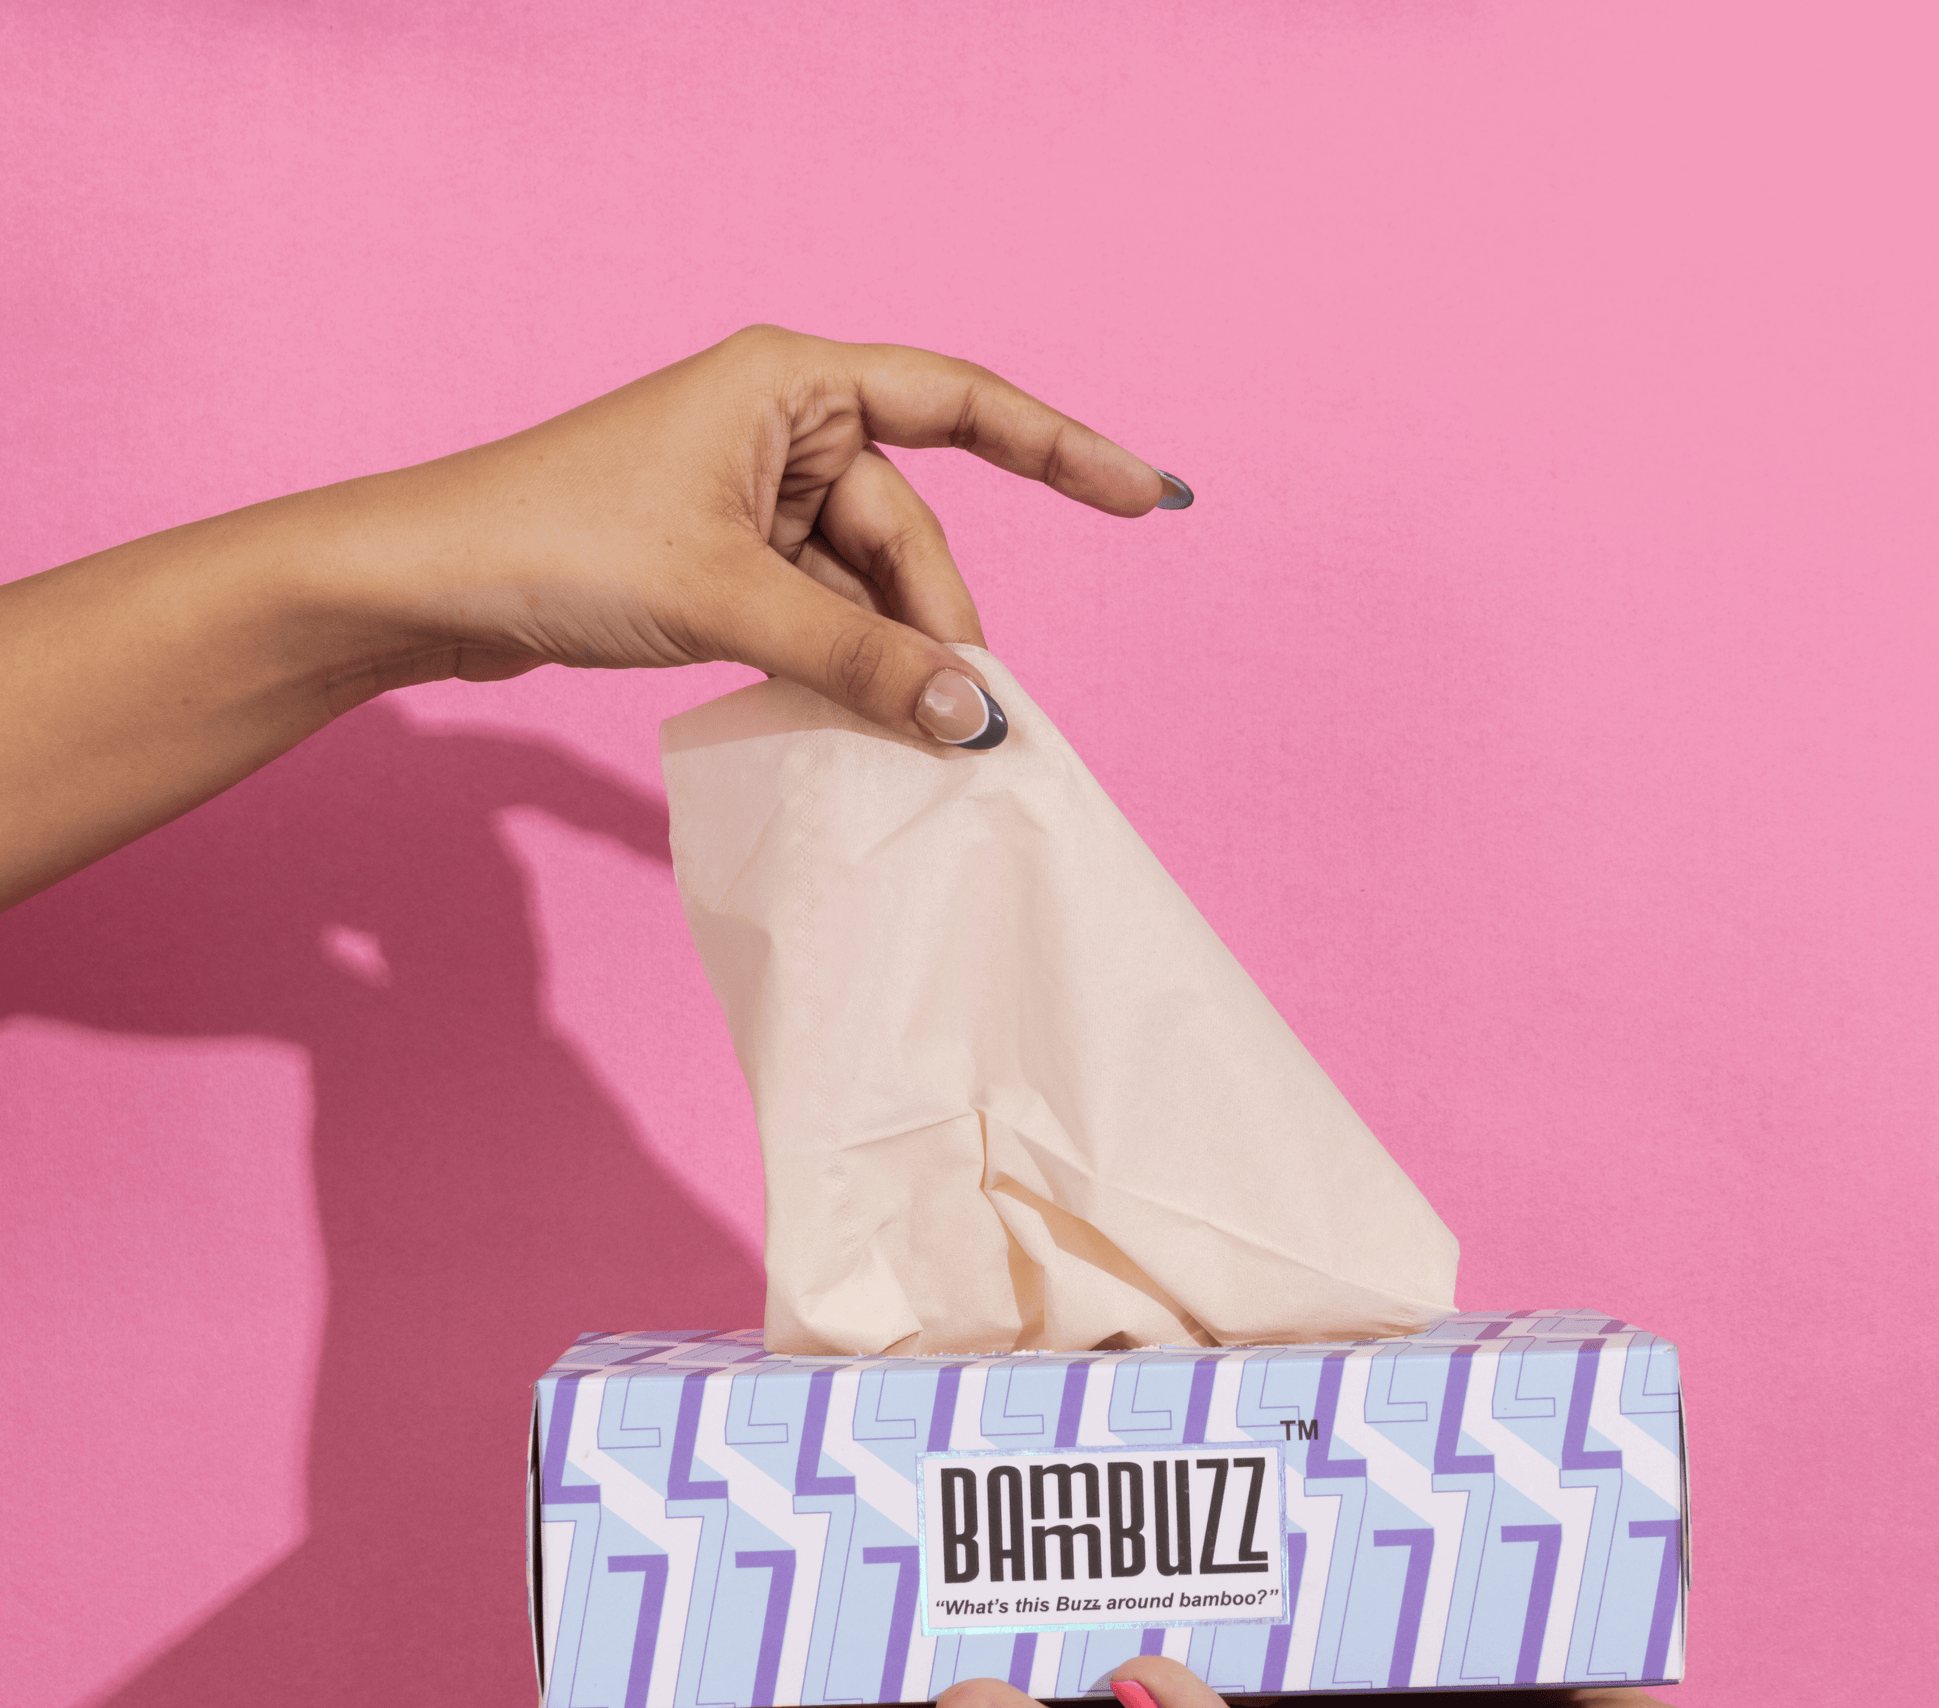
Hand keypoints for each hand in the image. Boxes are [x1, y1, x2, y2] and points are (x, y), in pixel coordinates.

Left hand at [335, 324, 1178, 732]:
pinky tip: (849, 726)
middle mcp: (783, 425)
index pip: (964, 406)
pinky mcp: (723, 559)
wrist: (430, 583)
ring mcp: (752, 495)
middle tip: (964, 728)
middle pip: (910, 532)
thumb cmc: (560, 540)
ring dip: (885, 661)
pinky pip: (818, 614)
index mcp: (793, 381)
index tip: (1152, 498)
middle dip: (936, 628)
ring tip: (899, 740)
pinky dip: (838, 668)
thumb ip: (861, 659)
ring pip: (865, 588)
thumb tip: (976, 718)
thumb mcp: (730, 601)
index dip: (1066, 452)